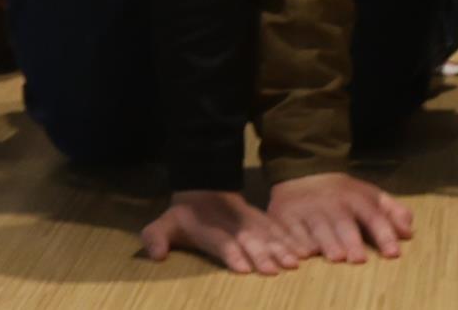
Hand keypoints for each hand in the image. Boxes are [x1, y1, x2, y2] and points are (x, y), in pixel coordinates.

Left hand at [139, 189, 302, 275]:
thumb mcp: (163, 224)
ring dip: (281, 248)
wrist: (204, 187)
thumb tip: (156, 254)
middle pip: (249, 239)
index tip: (243, 268)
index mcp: (208, 228)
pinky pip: (278, 229)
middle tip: (275, 270)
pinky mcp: (261, 220)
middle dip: (263, 254)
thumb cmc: (184, 216)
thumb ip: (156, 237)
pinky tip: (301, 251)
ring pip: (267, 233)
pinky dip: (290, 239)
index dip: (232, 253)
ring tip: (293, 263)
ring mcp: (249, 220)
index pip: (221, 241)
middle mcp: (232, 224)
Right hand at [267, 172, 413, 263]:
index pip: (373, 215)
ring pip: (318, 226)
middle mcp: (332, 203)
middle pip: (343, 222)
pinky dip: (296, 242)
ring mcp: (307, 209)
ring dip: (327, 242)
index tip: (393, 253)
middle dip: (351, 239)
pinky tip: (303, 254)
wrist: (301, 172)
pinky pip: (290, 231)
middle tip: (359, 259)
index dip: (384, 233)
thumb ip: (389, 211)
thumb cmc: (340, 194)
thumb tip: (408, 230)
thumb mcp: (367, 195)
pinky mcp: (285, 217)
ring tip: (336, 257)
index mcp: (355, 197)